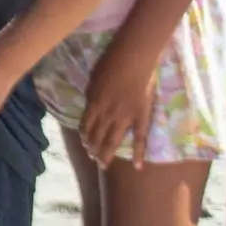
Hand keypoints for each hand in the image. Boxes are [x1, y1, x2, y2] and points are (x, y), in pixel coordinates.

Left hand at [79, 41, 159, 167]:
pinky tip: (137, 167)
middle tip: (91, 157)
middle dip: (92, 148)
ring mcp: (125, 118)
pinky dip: (139, 154)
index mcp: (93, 103)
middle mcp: (107, 114)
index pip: (86, 124)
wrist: (133, 58)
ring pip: (113, 141)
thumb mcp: (93, 77)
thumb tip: (92, 103)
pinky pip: (140, 139)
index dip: (84, 135)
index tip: (84, 142)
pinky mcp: (141, 118)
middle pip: (97, 135)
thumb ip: (92, 93)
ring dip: (106, 153)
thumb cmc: (111, 61)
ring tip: (102, 165)